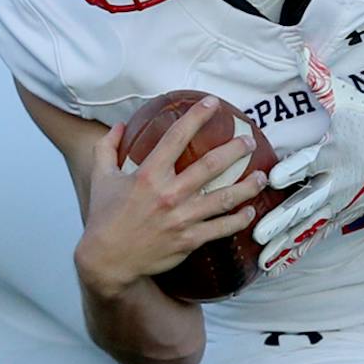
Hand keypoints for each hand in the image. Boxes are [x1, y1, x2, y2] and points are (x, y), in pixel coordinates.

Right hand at [74, 99, 265, 298]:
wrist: (108, 260)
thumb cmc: (105, 217)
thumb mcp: (101, 178)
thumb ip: (106, 148)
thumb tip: (119, 126)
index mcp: (148, 175)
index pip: (176, 138)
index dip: (196, 117)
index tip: (212, 104)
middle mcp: (169, 194)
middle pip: (210, 165)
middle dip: (234, 150)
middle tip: (248, 141)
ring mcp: (182, 218)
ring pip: (223, 198)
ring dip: (247, 186)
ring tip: (262, 177)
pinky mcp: (189, 239)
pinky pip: (221, 228)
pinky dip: (238, 220)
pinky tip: (249, 212)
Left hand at [253, 34, 363, 273]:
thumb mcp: (349, 101)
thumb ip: (320, 81)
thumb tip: (301, 52)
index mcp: (334, 154)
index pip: (311, 163)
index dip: (293, 170)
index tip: (274, 178)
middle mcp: (336, 182)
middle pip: (305, 203)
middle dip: (281, 219)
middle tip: (257, 231)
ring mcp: (340, 201)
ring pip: (308, 226)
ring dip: (285, 243)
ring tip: (263, 259)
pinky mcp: (344, 212)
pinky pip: (318, 234)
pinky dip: (299, 250)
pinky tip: (280, 265)